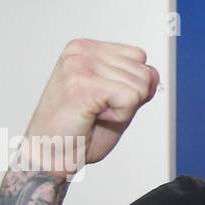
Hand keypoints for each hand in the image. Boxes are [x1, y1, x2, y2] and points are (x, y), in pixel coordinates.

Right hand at [21, 39, 159, 175]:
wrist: (50, 155)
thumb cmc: (78, 132)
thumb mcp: (117, 103)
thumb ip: (137, 86)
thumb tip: (154, 73)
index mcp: (86, 49)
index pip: (138, 57)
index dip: (130, 87)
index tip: (103, 100)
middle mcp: (81, 51)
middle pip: (143, 72)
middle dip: (128, 100)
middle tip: (97, 111)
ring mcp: (81, 65)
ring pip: (140, 86)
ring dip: (122, 110)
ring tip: (93, 114)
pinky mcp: (84, 83)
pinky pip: (131, 98)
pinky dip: (120, 116)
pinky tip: (94, 117)